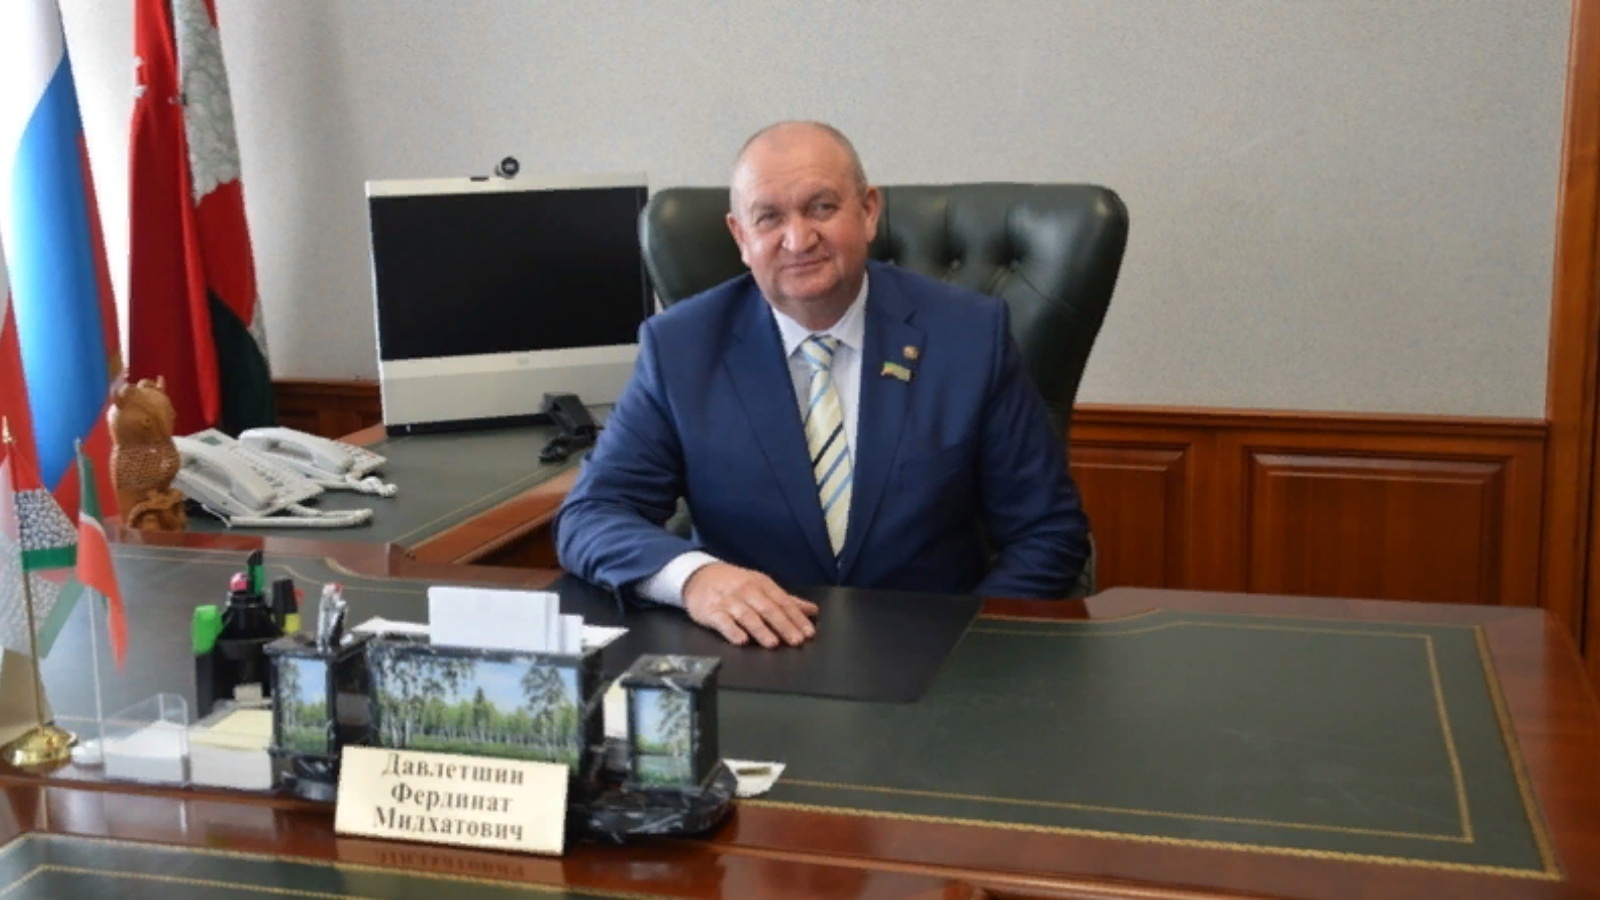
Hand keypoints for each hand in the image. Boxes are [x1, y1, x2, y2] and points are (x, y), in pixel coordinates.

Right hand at [683, 563, 817, 647]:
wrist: (699, 576)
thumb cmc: (734, 583)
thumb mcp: (761, 586)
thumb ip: (786, 600)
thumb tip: (812, 610)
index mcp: (761, 585)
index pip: (783, 602)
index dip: (797, 618)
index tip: (808, 632)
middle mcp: (746, 591)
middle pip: (768, 609)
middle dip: (784, 625)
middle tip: (796, 640)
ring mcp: (729, 601)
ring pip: (747, 616)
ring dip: (761, 630)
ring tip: (773, 643)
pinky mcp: (711, 611)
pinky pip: (723, 621)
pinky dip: (732, 631)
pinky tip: (741, 641)